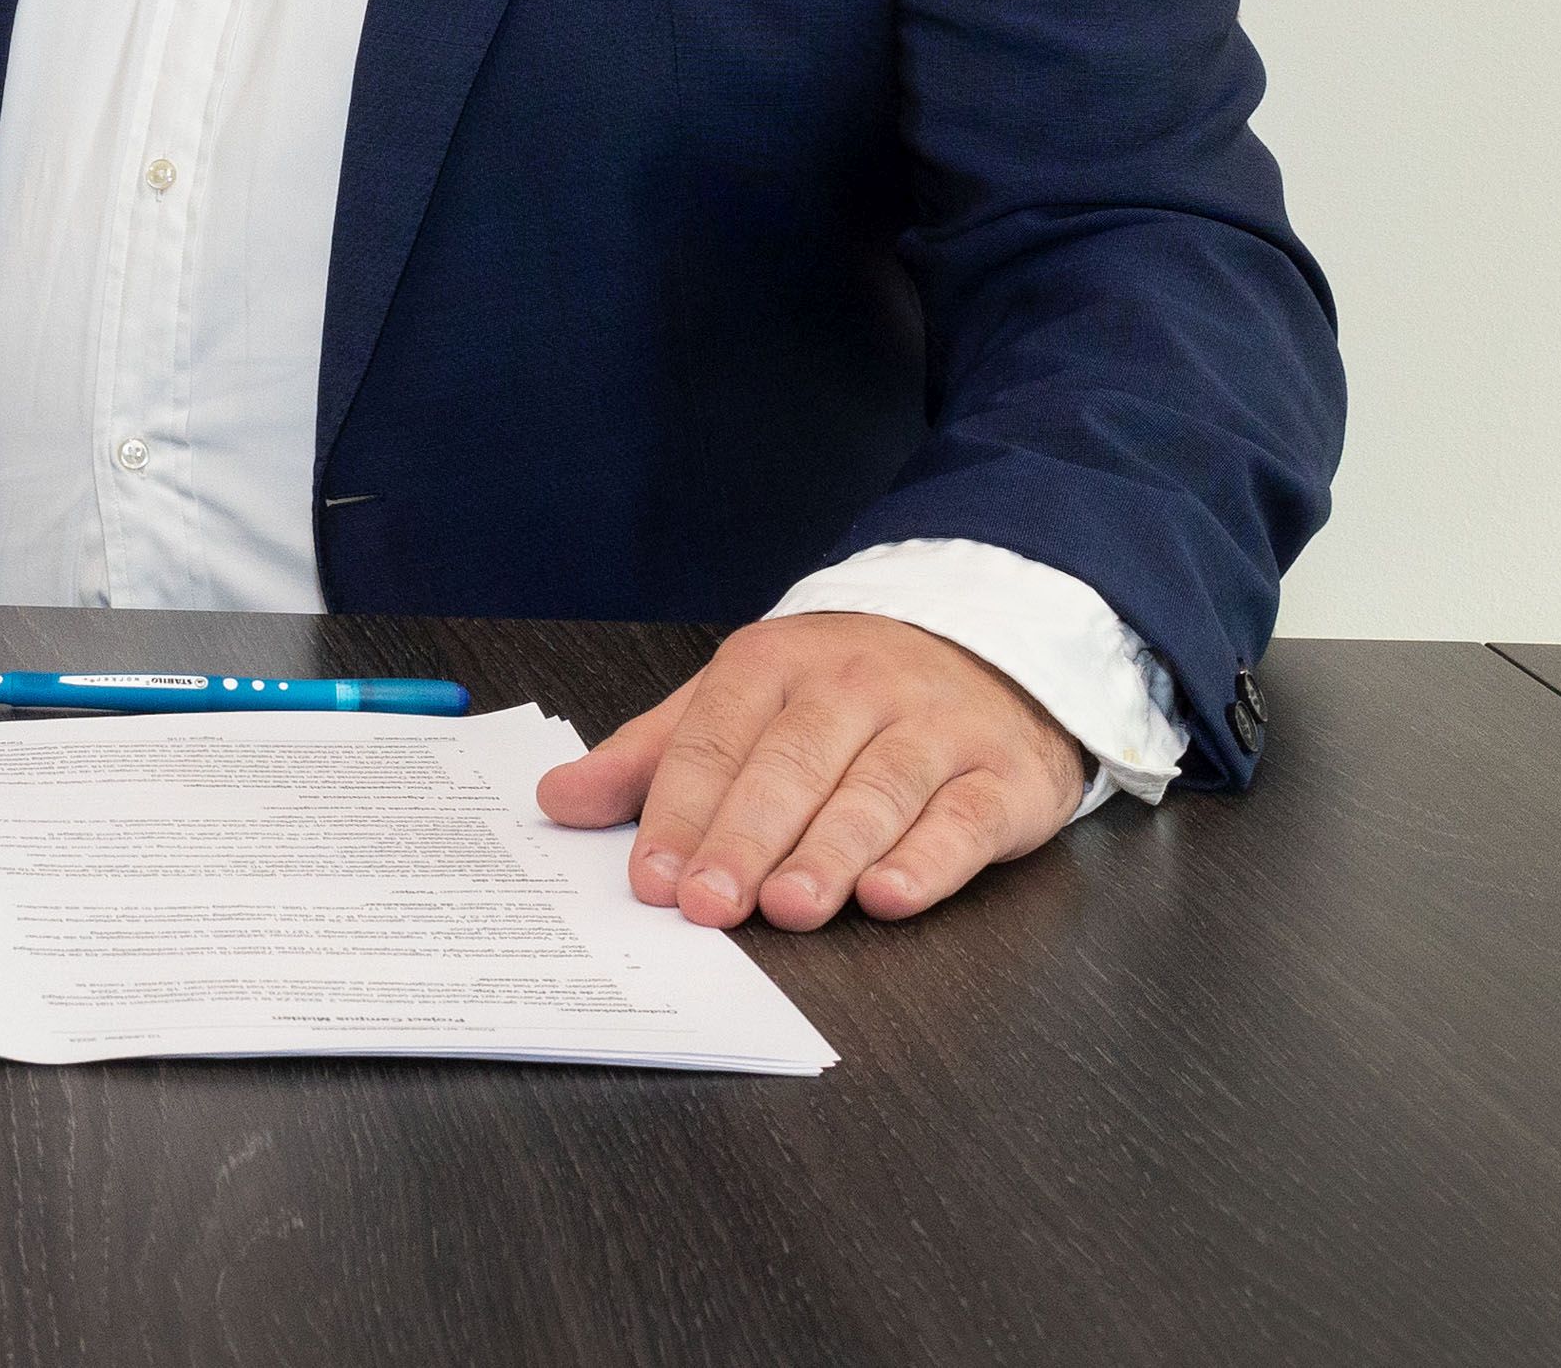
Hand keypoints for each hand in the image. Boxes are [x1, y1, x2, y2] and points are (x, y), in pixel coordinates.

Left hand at [537, 612, 1090, 929]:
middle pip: (791, 767)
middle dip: (745, 839)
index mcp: (774, 665)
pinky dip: (929, 859)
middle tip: (710, 904)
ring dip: (829, 852)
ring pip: (876, 792)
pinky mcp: (1002, 775)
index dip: (680, 812)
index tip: (652, 880)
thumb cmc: (840, 696)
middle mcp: (855, 688)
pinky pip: (963, 818)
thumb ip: (652, 756)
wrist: (988, 652)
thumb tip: (558, 800)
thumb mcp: (738, 704)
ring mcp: (934, 728)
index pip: (715, 741)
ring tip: (789, 907)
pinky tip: (890, 895)